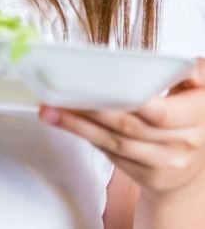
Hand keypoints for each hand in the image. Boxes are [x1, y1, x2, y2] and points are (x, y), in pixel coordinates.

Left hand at [38, 58, 204, 196]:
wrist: (193, 168)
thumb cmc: (191, 118)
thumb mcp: (201, 93)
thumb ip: (193, 73)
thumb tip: (187, 65)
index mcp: (196, 117)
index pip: (161, 112)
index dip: (131, 100)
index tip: (101, 86)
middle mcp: (181, 144)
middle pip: (129, 125)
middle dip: (92, 109)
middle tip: (62, 93)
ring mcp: (162, 163)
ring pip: (114, 142)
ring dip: (78, 125)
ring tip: (51, 109)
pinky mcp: (145, 176)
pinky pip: (111, 153)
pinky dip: (87, 136)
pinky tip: (67, 122)